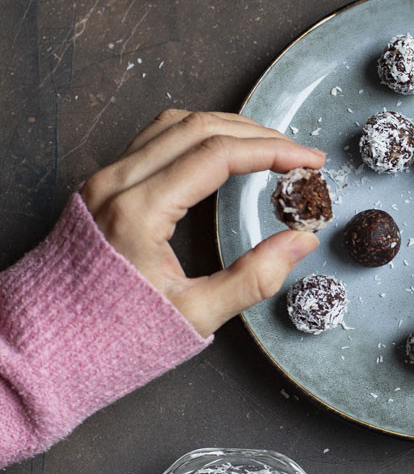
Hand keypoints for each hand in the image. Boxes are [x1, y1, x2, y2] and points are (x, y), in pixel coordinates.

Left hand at [80, 110, 325, 337]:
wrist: (44, 349)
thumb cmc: (111, 338)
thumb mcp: (194, 316)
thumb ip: (254, 278)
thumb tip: (302, 242)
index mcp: (139, 212)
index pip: (218, 155)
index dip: (273, 151)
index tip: (308, 160)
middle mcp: (117, 185)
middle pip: (199, 128)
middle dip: (257, 134)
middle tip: (296, 154)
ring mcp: (105, 181)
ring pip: (174, 124)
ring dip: (227, 127)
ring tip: (266, 147)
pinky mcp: (102, 186)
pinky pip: (154, 139)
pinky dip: (196, 135)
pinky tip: (220, 151)